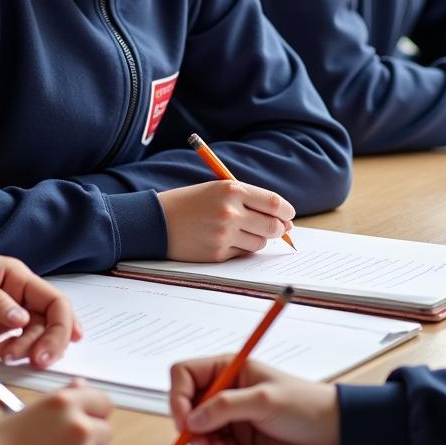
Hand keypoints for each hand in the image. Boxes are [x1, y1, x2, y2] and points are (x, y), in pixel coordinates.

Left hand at [0, 246, 81, 367]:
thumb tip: (21, 319)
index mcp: (18, 279)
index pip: (55, 302)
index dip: (63, 325)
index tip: (51, 348)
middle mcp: (18, 300)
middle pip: (48, 326)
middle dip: (46, 346)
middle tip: (34, 361)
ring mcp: (5, 319)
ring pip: (30, 341)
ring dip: (20, 353)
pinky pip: (6, 350)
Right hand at [158, 181, 294, 260]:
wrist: (157, 220)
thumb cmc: (190, 203)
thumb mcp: (218, 190)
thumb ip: (249, 200)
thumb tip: (283, 220)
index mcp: (231, 190)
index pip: (274, 203)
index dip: (287, 211)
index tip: (288, 215)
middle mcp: (230, 212)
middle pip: (273, 226)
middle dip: (278, 229)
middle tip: (276, 228)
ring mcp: (224, 234)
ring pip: (260, 243)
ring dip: (258, 239)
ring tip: (241, 231)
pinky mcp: (217, 253)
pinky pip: (243, 254)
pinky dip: (241, 248)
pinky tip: (226, 240)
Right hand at [169, 357, 339, 444]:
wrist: (332, 432)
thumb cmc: (304, 403)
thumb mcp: (263, 400)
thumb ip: (225, 407)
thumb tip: (192, 418)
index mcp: (228, 368)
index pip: (185, 374)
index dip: (178, 396)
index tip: (184, 420)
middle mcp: (225, 389)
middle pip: (188, 406)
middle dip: (192, 428)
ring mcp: (231, 415)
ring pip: (199, 431)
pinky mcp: (239, 437)